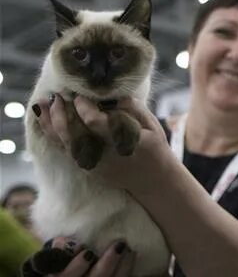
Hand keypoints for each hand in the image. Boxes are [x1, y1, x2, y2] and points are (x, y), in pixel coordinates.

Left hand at [33, 95, 172, 191]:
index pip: (94, 122)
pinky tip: (46, 121)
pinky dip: (52, 135)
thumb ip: (133, 110)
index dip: (83, 106)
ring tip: (42, 104)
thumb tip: (114, 95)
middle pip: (72, 133)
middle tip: (56, 96)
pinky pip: (64, 150)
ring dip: (50, 123)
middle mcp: (104, 155)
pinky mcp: (87, 168)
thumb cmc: (155, 150)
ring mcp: (93, 164)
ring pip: (63, 142)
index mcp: (122, 142)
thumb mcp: (152, 127)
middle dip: (60, 113)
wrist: (153, 181)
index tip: (80, 94)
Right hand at [45, 237, 135, 276]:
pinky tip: (132, 253)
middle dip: (108, 264)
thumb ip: (61, 245)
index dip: (77, 267)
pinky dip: (129, 268)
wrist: (79, 259)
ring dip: (122, 266)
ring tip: (127, 248)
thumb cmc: (67, 251)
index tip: (87, 252)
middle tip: (118, 245)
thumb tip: (74, 245)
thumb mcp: (60, 246)